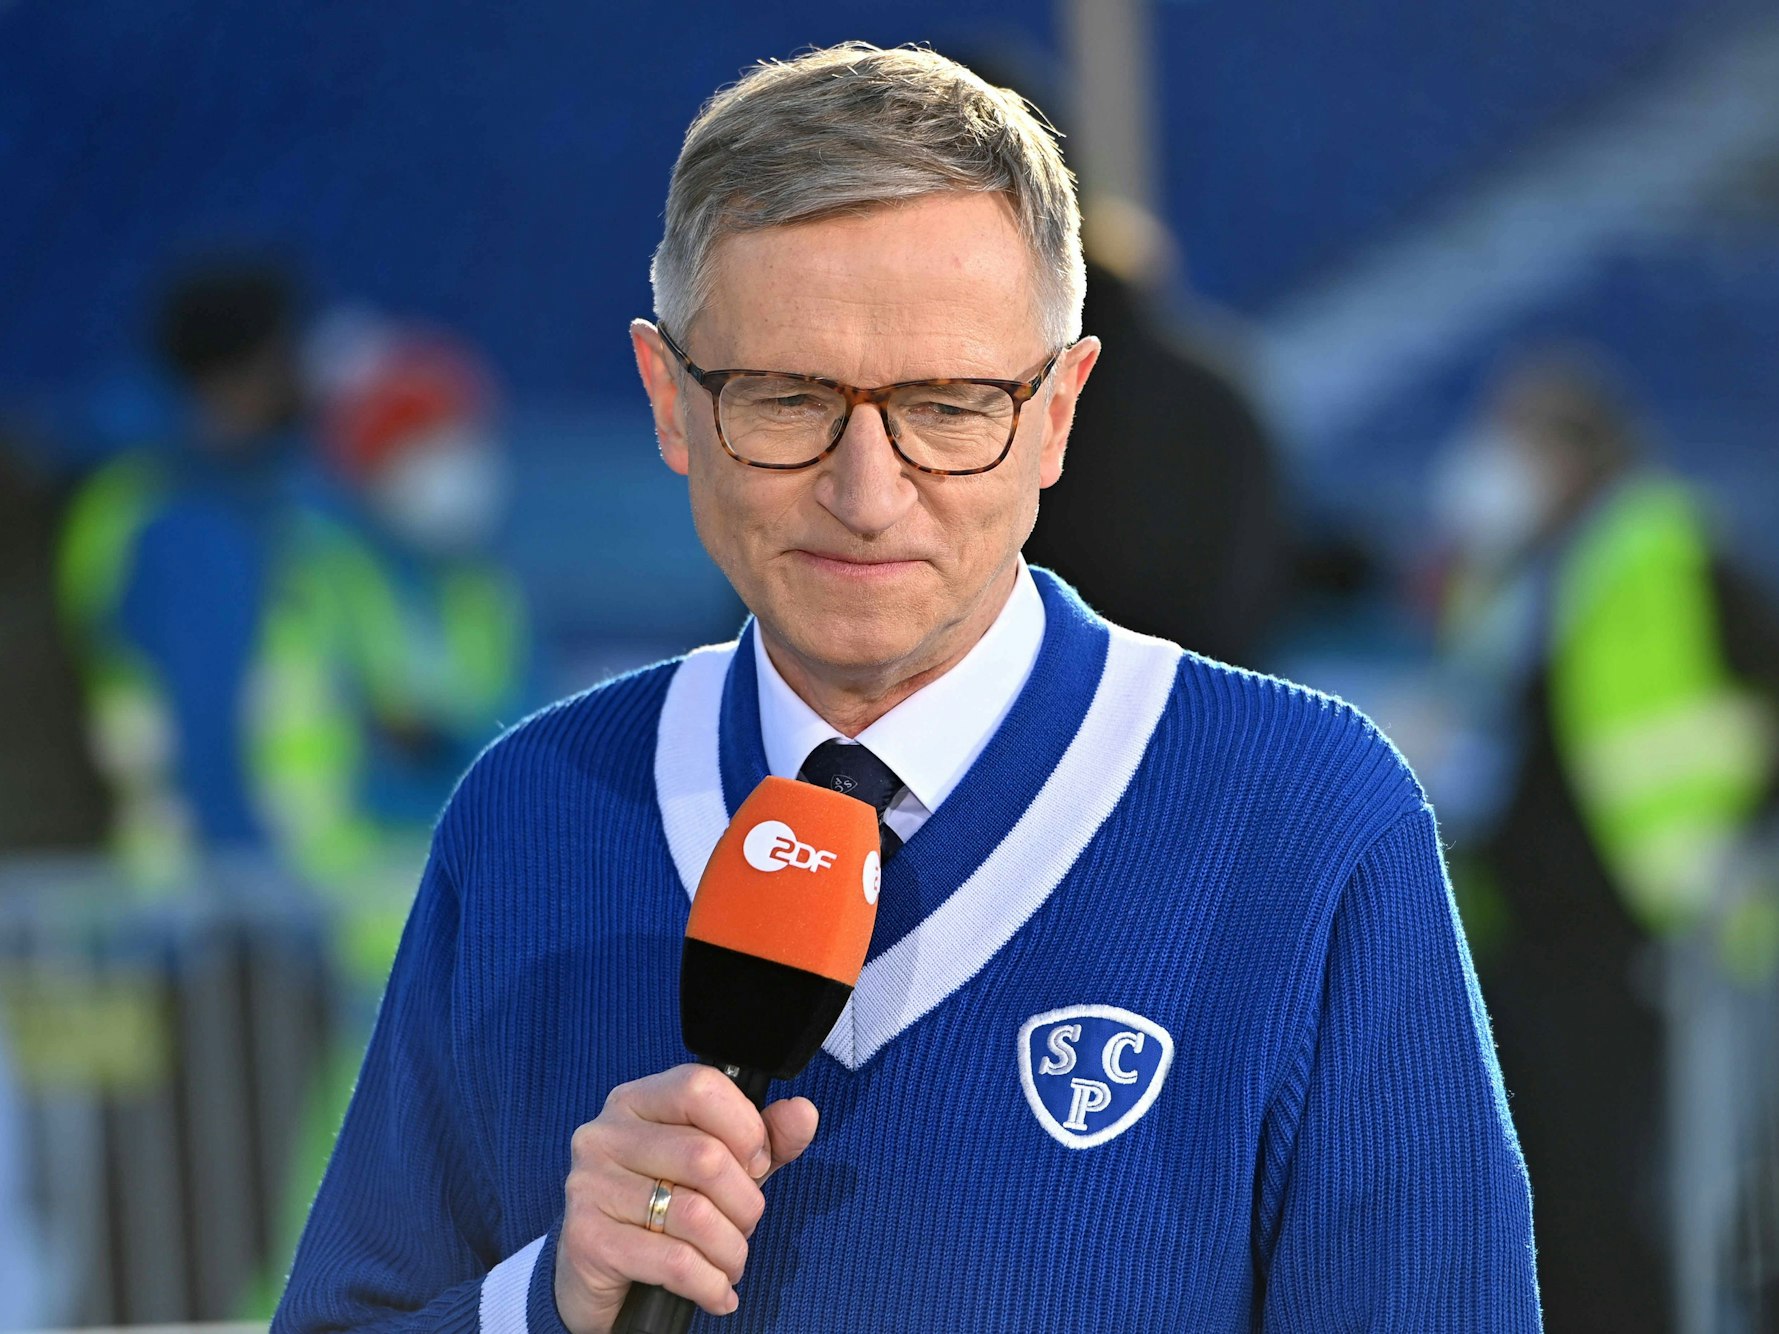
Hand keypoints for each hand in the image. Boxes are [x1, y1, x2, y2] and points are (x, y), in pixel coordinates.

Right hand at [552, 1064, 818, 1332]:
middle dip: (745, 1203)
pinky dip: (711, 1284)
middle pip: (705, 1156)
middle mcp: (605, 1134)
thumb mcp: (723, 1165)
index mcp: (637, 1100)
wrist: (600, 1275)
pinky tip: (717, 1292)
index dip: (746, 1128)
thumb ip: (766, 1136)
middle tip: (744, 1225)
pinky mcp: (588, 1239)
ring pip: (693, 1215)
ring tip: (730, 1263)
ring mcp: (590, 1185)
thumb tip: (803, 1113)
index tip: (757, 1164)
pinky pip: (674, 1262)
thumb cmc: (665, 1207)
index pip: (701, 1087)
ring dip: (731, 1250)